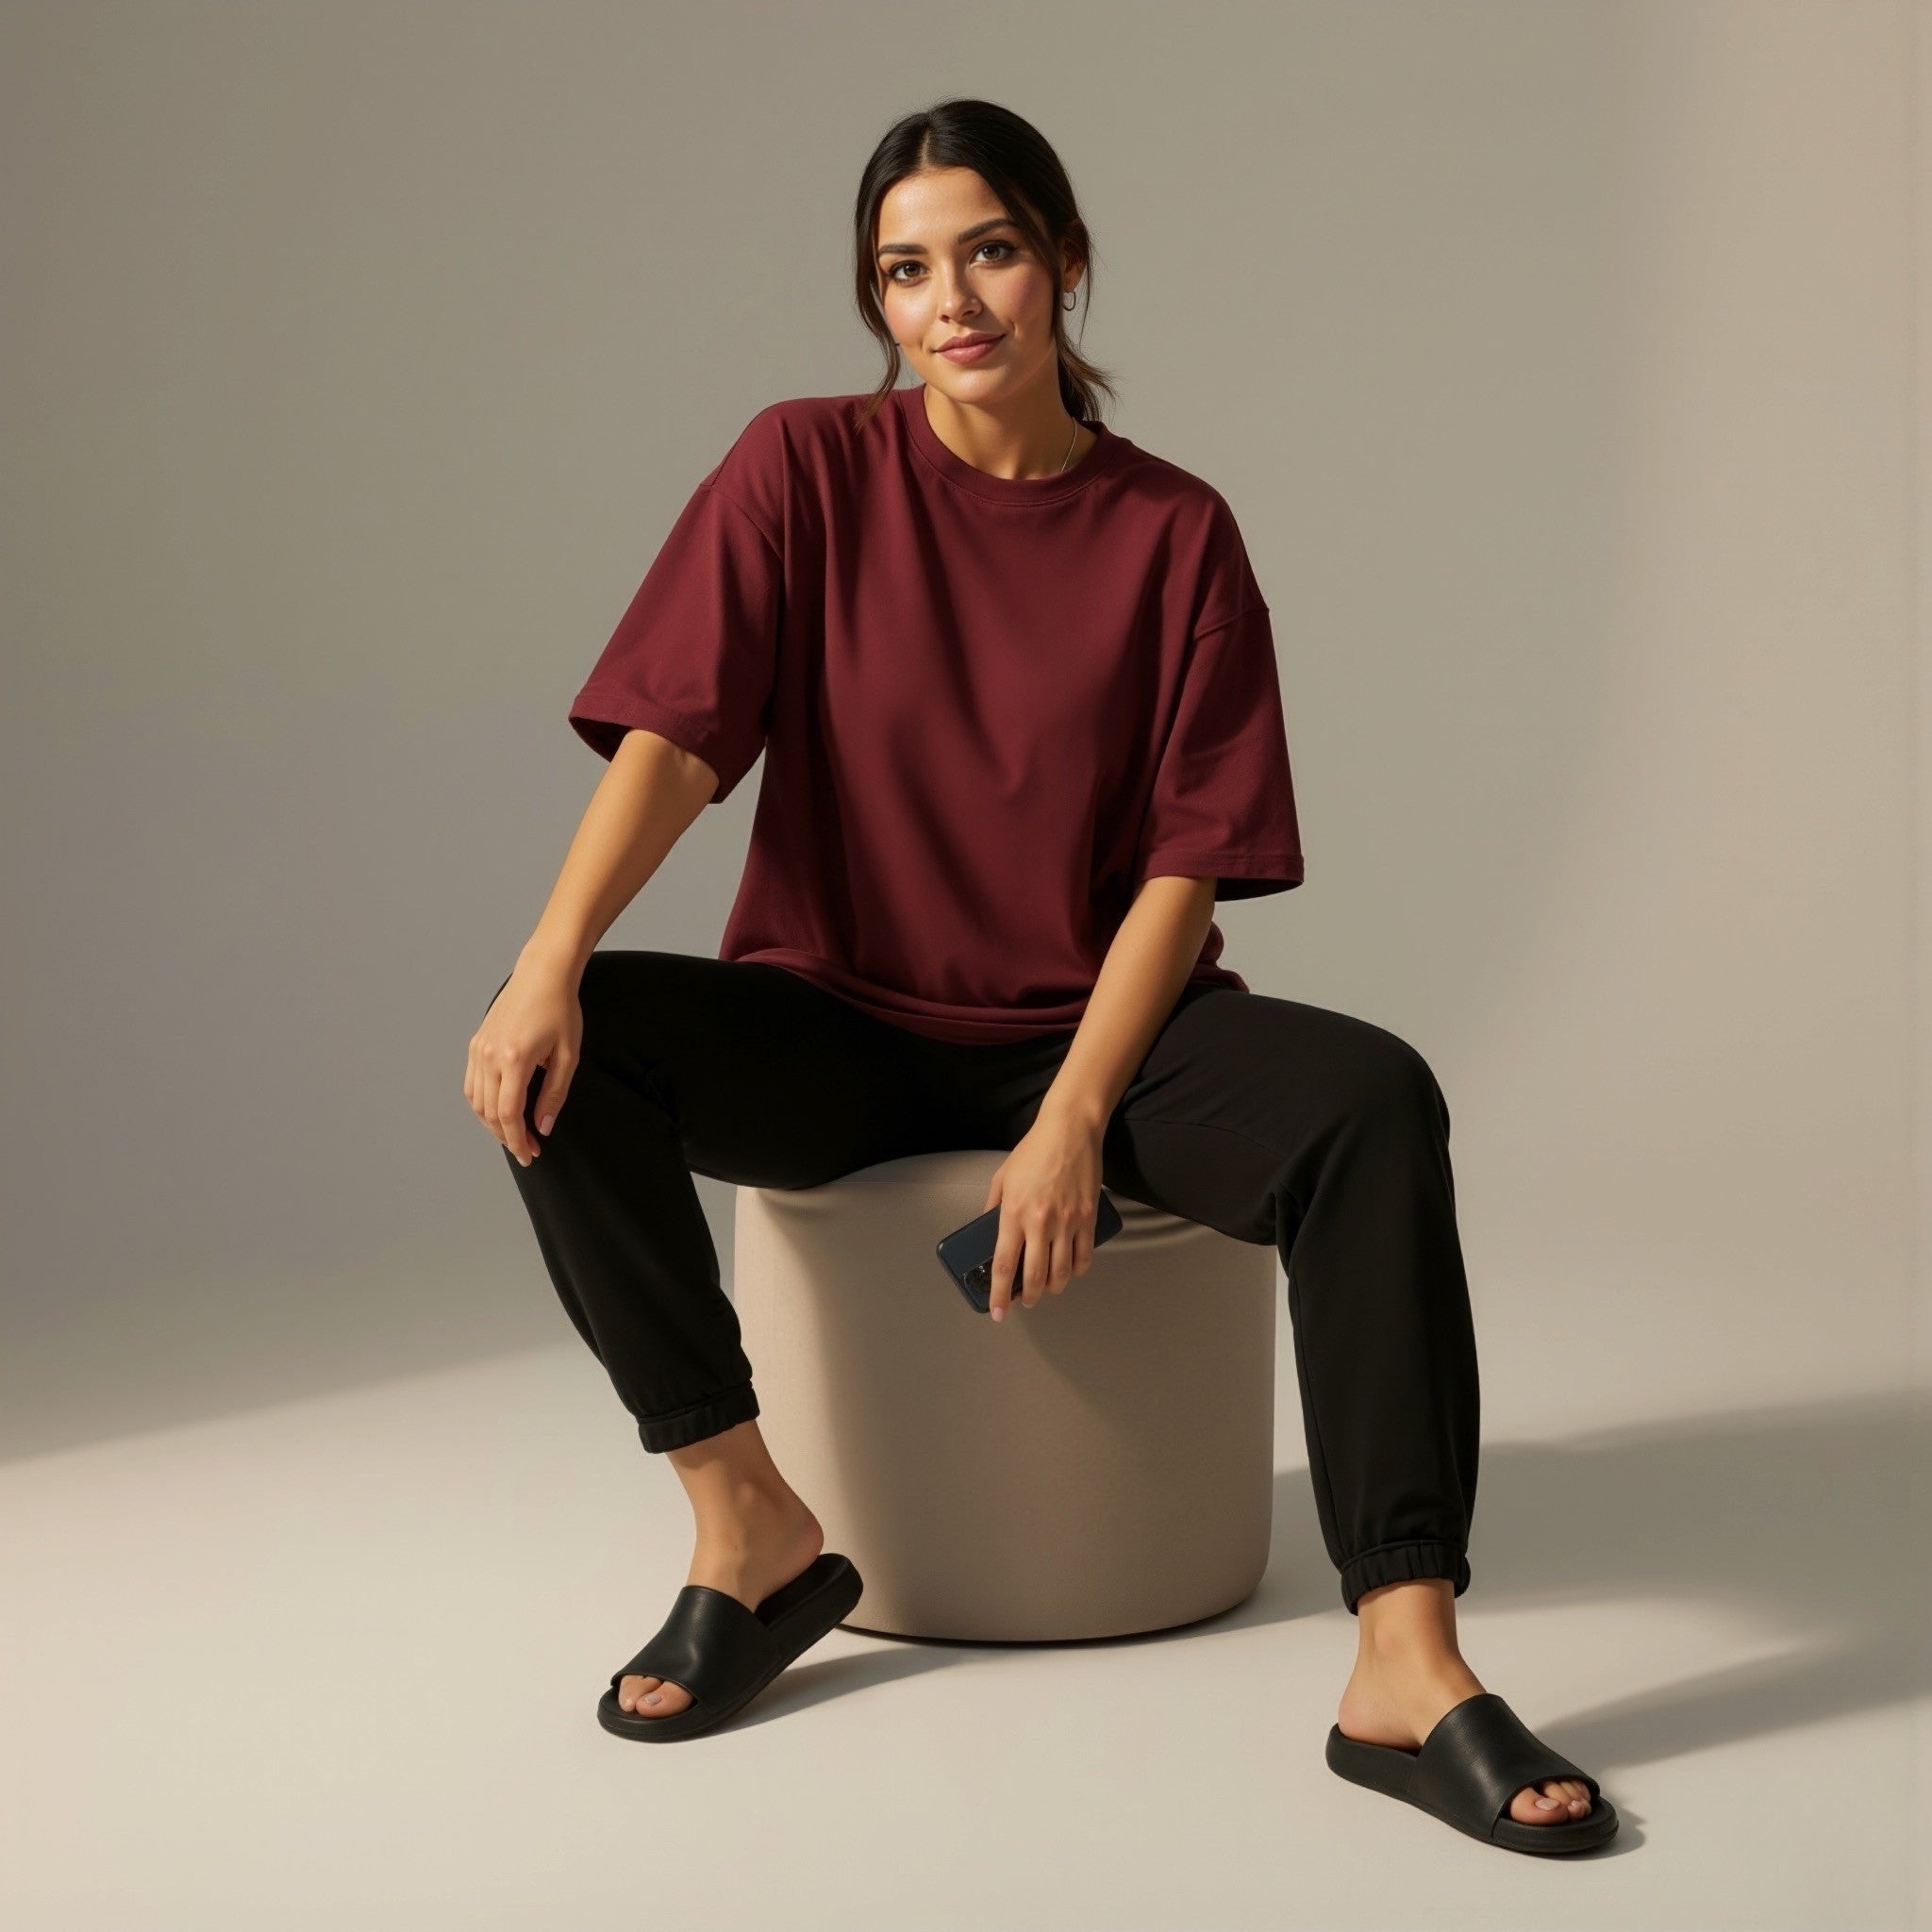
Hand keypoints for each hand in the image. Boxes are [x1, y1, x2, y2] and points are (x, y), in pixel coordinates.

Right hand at [465, 962, 581, 1165]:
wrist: (543, 976)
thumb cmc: (560, 1010)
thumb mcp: (567, 1056)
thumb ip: (554, 1094)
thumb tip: (543, 1126)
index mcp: (513, 1058)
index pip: (508, 1114)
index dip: (518, 1140)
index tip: (530, 1154)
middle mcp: (489, 1055)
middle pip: (490, 1112)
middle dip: (507, 1137)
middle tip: (528, 1149)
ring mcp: (478, 1049)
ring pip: (476, 1101)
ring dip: (492, 1123)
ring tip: (514, 1134)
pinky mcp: (476, 1043)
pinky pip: (471, 1084)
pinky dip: (482, 1104)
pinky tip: (498, 1111)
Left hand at [982, 1105, 1105, 1321]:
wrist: (1070, 1131)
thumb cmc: (1033, 1151)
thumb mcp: (1002, 1177)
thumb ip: (993, 1207)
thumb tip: (987, 1231)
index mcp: (1013, 1213)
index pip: (1005, 1265)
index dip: (1000, 1295)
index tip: (997, 1312)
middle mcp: (1040, 1223)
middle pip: (1035, 1276)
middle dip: (1029, 1297)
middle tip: (1026, 1301)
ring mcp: (1067, 1222)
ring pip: (1062, 1272)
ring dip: (1054, 1288)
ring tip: (1048, 1288)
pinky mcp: (1088, 1218)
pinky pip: (1084, 1256)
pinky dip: (1077, 1270)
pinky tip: (1070, 1271)